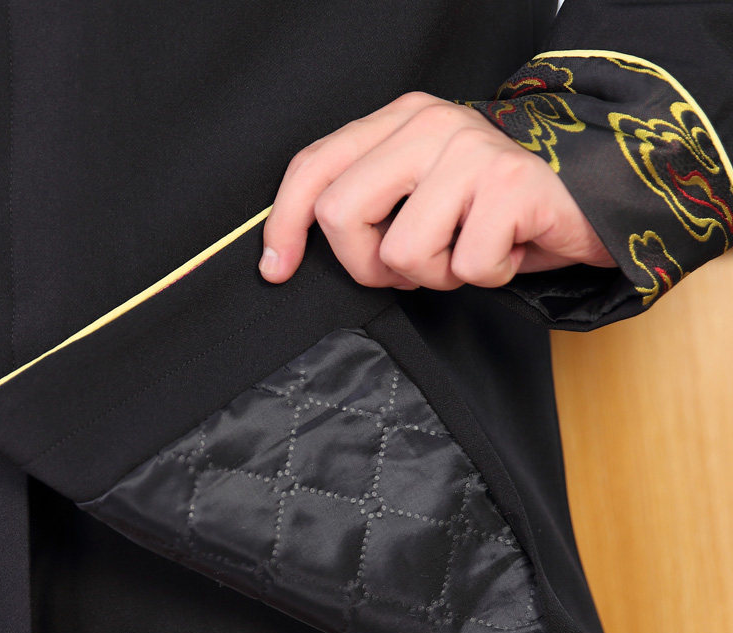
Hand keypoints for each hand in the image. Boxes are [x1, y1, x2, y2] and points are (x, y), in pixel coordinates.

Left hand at [258, 91, 615, 290]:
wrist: (590, 193)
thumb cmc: (494, 208)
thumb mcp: (420, 196)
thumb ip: (367, 205)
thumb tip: (291, 252)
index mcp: (398, 121)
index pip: (314, 167)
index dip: (285, 224)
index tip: (277, 269)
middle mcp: (429, 125)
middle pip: (339, 214)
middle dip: (367, 264)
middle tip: (412, 265)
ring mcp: (470, 150)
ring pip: (401, 252)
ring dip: (437, 274)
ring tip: (470, 249)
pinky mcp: (509, 185)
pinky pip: (465, 268)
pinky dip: (487, 276)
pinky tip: (509, 247)